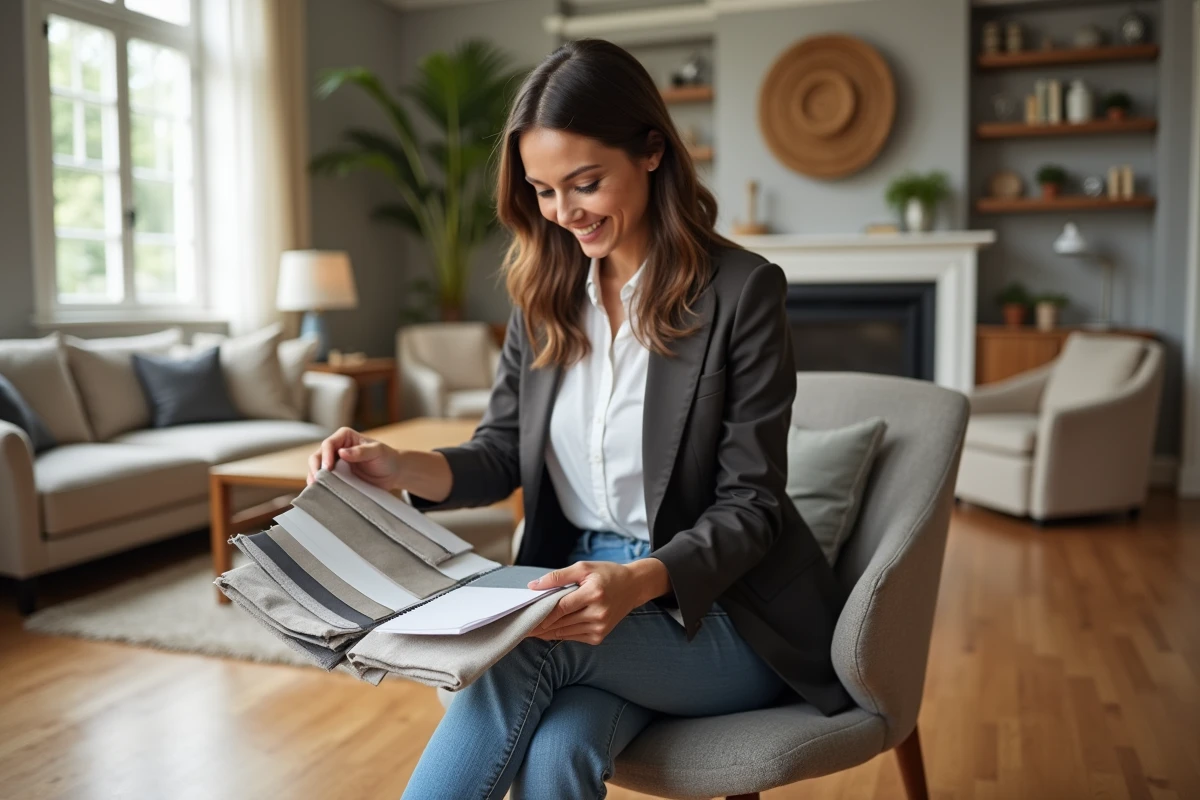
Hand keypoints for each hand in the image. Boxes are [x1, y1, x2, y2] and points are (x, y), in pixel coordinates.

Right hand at [306, 426, 404, 490]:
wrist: (392, 473)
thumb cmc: (386, 458)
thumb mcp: (377, 452)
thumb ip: (361, 451)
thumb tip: (342, 452)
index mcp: (344, 437)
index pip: (328, 444)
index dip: (325, 456)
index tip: (327, 468)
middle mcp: (336, 448)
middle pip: (318, 455)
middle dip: (315, 467)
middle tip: (318, 480)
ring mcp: (334, 463)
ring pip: (317, 468)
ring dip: (315, 477)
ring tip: (315, 488)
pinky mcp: (336, 476)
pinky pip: (324, 480)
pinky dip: (320, 485)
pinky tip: (319, 492)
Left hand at [526, 558, 670, 644]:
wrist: (634, 587)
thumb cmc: (607, 574)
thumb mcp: (583, 568)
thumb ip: (558, 577)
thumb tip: (533, 586)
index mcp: (594, 593)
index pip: (561, 607)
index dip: (541, 614)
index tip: (524, 616)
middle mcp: (598, 613)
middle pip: (560, 622)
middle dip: (539, 625)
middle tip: (520, 625)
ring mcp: (600, 627)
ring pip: (565, 633)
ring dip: (546, 632)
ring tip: (528, 630)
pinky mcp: (600, 636)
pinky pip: (573, 637)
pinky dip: (559, 634)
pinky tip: (546, 632)